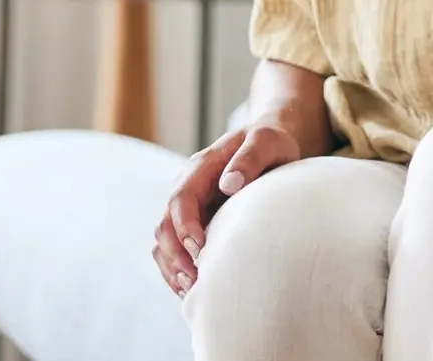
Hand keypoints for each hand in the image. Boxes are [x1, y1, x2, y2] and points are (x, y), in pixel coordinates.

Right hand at [151, 122, 300, 295]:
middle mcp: (187, 188)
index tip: (200, 249)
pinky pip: (173, 249)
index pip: (181, 199)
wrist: (268, 143)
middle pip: (165, 225)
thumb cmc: (269, 142)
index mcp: (200, 168)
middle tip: (195, 281)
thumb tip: (229, 184)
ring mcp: (188, 207)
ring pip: (163, 241)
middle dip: (175, 255)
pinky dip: (176, 270)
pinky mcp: (194, 223)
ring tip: (191, 290)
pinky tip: (190, 288)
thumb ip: (250, 158)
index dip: (185, 226)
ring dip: (172, 267)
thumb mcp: (266, 141)